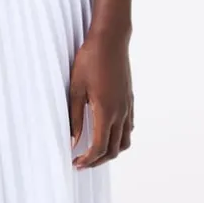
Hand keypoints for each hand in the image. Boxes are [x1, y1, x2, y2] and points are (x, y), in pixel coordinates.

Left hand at [68, 29, 133, 167]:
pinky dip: (120, 137)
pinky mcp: (130, 98)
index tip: (76, 163)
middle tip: (82, 162)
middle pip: (114, 149)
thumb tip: (73, 141)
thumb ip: (74, 116)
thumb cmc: (89, 60)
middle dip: (98, 161)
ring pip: (125, 141)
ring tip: (95, 151)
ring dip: (112, 151)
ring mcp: (127, 106)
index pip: (99, 147)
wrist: (110, 39)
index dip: (88, 160)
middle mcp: (120, 112)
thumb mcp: (76, 87)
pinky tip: (108, 131)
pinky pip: (129, 127)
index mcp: (105, 111)